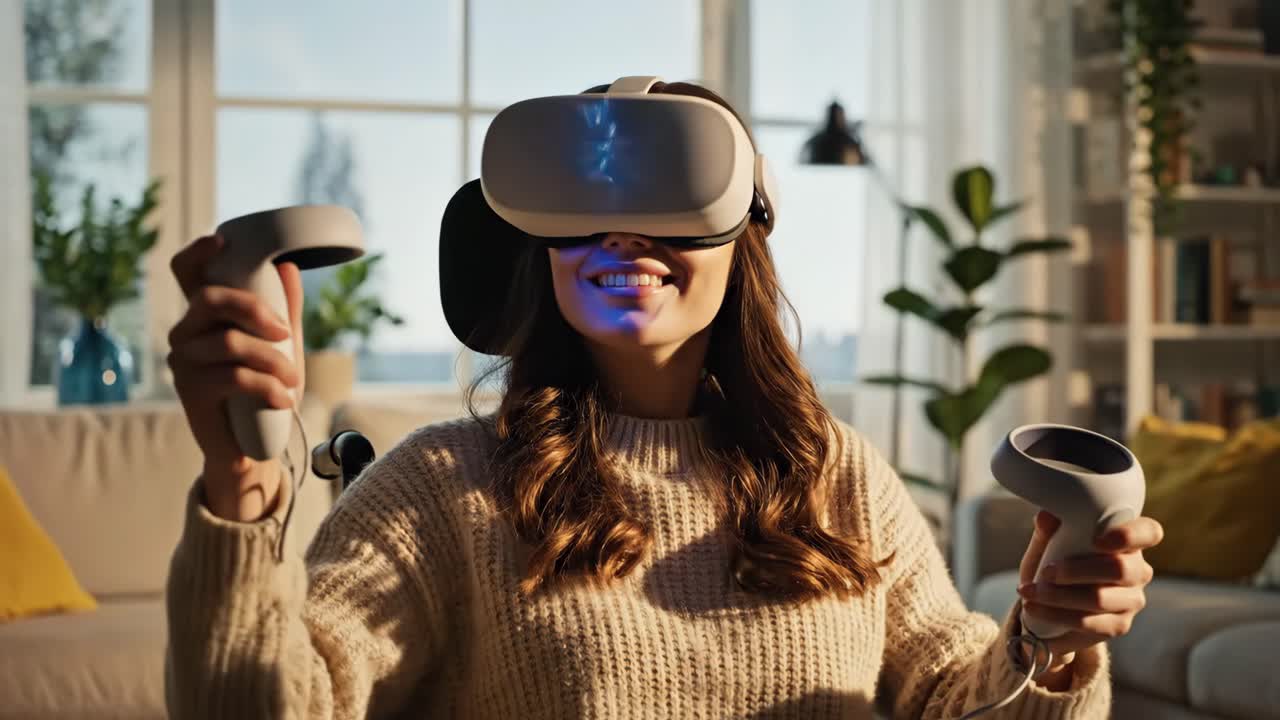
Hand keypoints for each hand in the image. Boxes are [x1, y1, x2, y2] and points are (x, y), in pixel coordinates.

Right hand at [167, 234, 306, 520]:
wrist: (248, 446)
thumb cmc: (261, 391)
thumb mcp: (280, 347)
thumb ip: (283, 309)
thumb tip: (288, 266)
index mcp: (203, 315)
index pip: (185, 274)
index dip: (197, 253)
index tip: (221, 241)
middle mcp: (184, 333)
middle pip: (210, 300)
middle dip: (254, 310)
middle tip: (286, 335)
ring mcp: (183, 362)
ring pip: (229, 343)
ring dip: (273, 362)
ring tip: (294, 382)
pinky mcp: (191, 392)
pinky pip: (233, 378)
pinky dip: (268, 388)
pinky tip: (284, 400)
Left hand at [1014, 511, 1162, 683]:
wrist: (1046, 603)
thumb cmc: (1054, 562)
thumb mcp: (1047, 544)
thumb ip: (1049, 530)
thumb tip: (1045, 516)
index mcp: (1127, 541)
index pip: (1149, 532)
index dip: (1131, 535)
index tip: (1097, 540)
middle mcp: (1138, 570)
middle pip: (1120, 569)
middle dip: (1077, 570)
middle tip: (1046, 572)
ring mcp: (1132, 600)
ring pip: (1100, 599)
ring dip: (1059, 596)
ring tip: (1028, 593)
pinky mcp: (1119, 625)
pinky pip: (1090, 623)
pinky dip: (1057, 616)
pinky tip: (1034, 609)